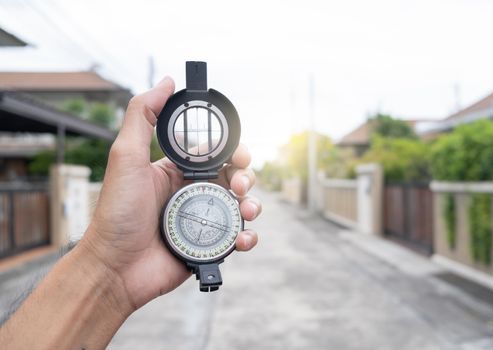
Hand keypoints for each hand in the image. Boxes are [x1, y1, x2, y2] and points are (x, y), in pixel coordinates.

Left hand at [81, 77, 260, 310]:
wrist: (114, 269)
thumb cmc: (117, 214)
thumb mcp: (125, 157)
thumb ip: (144, 116)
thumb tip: (167, 82)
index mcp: (177, 170)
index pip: (215, 152)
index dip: (233, 149)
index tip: (239, 154)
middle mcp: (193, 192)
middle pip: (235, 177)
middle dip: (247, 177)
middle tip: (240, 185)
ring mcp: (202, 219)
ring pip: (241, 205)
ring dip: (253, 204)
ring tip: (247, 210)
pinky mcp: (208, 245)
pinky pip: (236, 237)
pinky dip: (247, 236)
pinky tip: (243, 239)